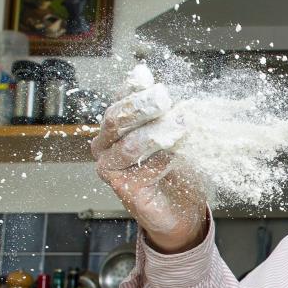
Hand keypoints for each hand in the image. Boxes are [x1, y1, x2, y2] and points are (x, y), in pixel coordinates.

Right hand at [91, 82, 206, 252]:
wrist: (182, 210)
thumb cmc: (176, 170)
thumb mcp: (174, 134)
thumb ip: (166, 112)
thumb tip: (165, 86)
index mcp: (115, 126)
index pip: (119, 99)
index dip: (133, 87)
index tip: (149, 77)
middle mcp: (106, 146)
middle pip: (117, 118)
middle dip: (142, 106)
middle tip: (164, 97)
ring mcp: (111, 168)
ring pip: (129, 145)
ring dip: (157, 134)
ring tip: (181, 126)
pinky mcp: (125, 189)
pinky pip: (143, 170)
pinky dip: (164, 160)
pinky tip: (178, 156)